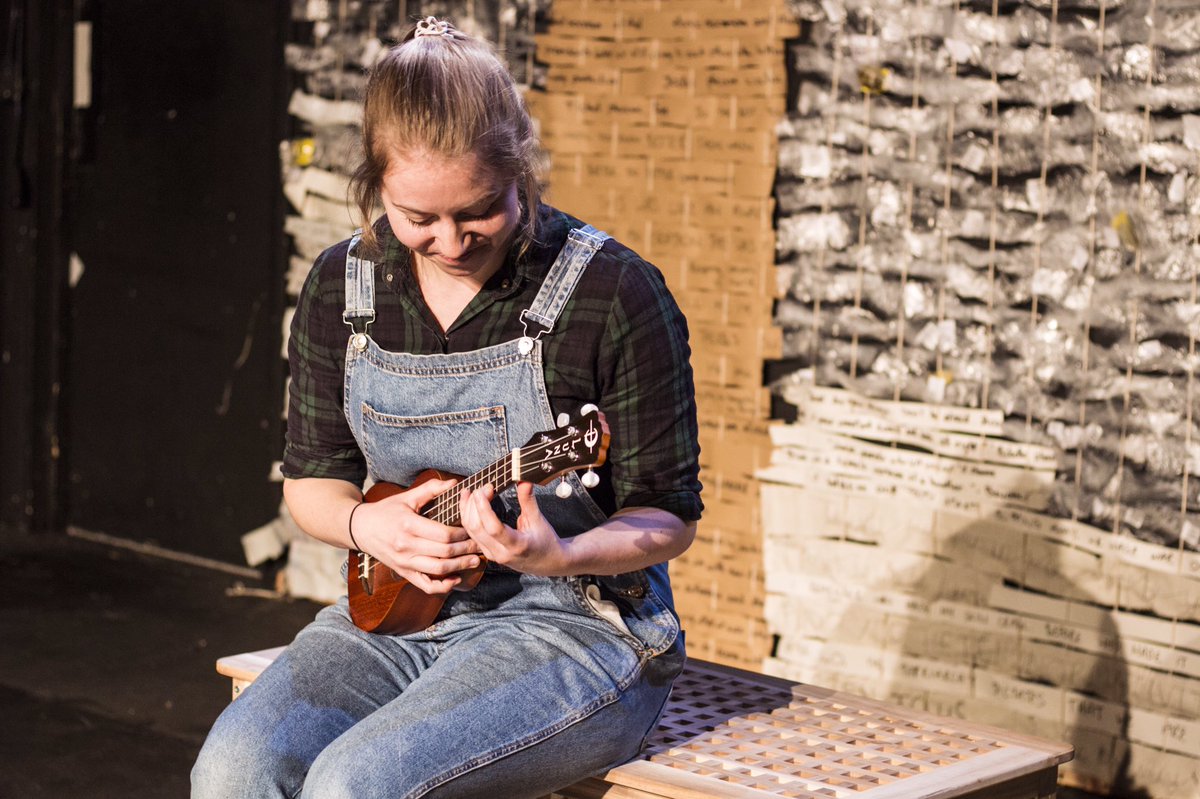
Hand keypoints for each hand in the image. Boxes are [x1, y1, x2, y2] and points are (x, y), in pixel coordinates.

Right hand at [353, 478, 483, 594]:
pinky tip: (455, 579)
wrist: (360, 529)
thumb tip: (454, 483)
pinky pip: (425, 585)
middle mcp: (406, 546)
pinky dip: (442, 586)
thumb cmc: (386, 511)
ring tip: (475, 559)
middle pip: (444, 552)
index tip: (474, 528)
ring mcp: (404, 562)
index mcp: (409, 525)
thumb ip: (431, 489)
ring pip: (438, 569)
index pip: (444, 534)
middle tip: (481, 544)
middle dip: (467, 549)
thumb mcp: (406, 497)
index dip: (463, 533)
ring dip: (460, 566)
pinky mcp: (403, 573)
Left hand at [459, 482, 567, 575]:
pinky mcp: (487, 552)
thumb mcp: (538, 521)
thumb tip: (524, 481)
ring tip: (470, 492)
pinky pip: (471, 534)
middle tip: (482, 487)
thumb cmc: (545, 543)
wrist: (547, 562)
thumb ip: (528, 501)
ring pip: (470, 531)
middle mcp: (501, 553)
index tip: (483, 489)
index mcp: (516, 546)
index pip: (493, 528)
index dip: (484, 507)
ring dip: (467, 510)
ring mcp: (492, 555)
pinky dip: (468, 517)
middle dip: (474, 504)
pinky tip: (469, 505)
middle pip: (477, 528)